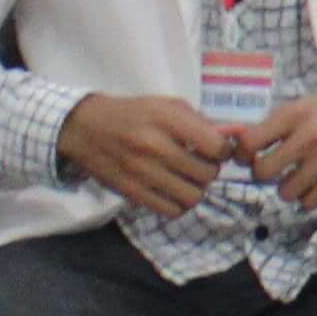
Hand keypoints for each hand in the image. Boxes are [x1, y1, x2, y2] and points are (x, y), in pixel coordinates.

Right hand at [59, 92, 237, 218]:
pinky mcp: (131, 192)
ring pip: (193, 197)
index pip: (215, 146)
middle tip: (201, 164)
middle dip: (210, 170)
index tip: (216, 149)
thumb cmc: (133, 113)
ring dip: (196, 189)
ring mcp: (142, 173)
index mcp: (166, 119)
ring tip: (188, 179)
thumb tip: (231, 137)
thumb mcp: (166, 105)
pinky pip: (171, 210)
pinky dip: (178, 204)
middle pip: (207, 174)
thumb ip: (199, 121)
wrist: (85, 128)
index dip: (223, 150)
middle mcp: (154, 146)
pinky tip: (173, 191)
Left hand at [246, 84, 316, 212]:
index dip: (241, 154)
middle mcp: (309, 136)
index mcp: (295, 114)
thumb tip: (243, 146)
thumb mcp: (305, 105)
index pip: (250, 142)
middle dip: (263, 174)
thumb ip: (276, 124)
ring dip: (287, 189)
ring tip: (296, 178)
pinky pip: (310, 201)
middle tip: (271, 170)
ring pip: (286, 192)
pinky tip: (313, 186)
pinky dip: (308, 197)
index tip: (246, 157)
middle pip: (263, 172)